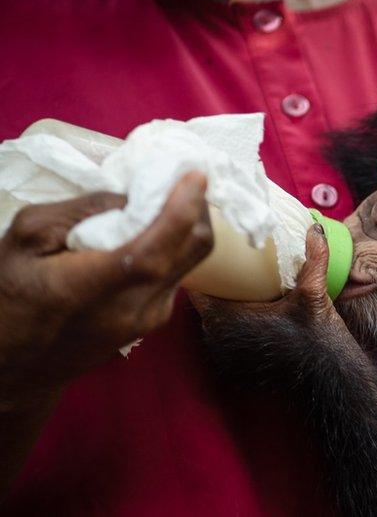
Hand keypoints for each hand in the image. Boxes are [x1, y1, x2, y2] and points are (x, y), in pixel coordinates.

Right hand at [0, 172, 213, 402]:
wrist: (17, 364)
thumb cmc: (11, 296)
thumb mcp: (26, 240)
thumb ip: (79, 212)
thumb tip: (131, 195)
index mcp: (87, 290)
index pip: (153, 252)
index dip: (181, 211)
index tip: (195, 174)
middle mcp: (130, 309)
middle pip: (193, 249)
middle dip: (196, 205)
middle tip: (180, 177)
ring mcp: (150, 317)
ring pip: (194, 259)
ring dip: (189, 223)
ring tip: (167, 198)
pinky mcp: (157, 319)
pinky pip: (181, 271)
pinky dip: (177, 243)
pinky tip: (154, 230)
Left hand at [190, 224, 358, 383]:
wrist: (327, 370)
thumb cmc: (316, 335)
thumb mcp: (314, 292)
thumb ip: (314, 257)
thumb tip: (315, 228)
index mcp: (227, 319)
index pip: (196, 288)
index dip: (201, 267)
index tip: (210, 251)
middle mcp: (220, 338)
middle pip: (203, 300)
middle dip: (211, 280)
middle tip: (223, 258)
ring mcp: (226, 352)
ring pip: (212, 316)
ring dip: (220, 299)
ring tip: (231, 277)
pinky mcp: (236, 360)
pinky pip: (222, 331)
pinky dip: (228, 316)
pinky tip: (243, 302)